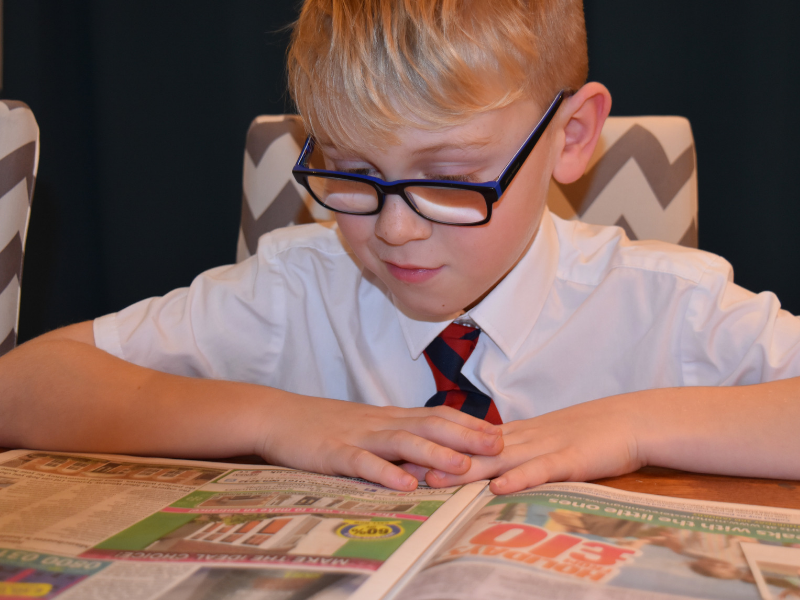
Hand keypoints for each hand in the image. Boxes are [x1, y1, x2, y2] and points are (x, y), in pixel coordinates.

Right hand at [255, 395, 503, 491]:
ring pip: (401, 442)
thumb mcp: (367, 427)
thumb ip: (397, 437)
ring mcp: (357, 437)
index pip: (437, 415)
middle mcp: (380, 423)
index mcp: (390, 417)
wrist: (279, 416)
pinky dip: (384, 472)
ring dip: (434, 454)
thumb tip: (432, 452)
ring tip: (462, 466)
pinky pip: (362, 463)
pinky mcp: (334, 453)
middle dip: (465, 436)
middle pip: (428, 425)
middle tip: (498, 444)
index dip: (469, 424)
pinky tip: (403, 484)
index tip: (500, 432)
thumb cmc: (326, 425)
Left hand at [405, 395, 642, 493]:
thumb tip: (494, 464)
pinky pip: (540, 470)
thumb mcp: (548, 440)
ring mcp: (546, 447)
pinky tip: (498, 488)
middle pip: (476, 450)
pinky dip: (518, 479)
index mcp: (519, 434)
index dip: (440, 449)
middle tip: (406, 470)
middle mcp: (525, 439)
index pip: (472, 441)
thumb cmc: (591, 433)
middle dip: (441, 461)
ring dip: (467, 470)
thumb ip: (521, 451)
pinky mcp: (569, 460)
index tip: (408, 455)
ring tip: (436, 481)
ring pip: (500, 459)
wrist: (631, 420)